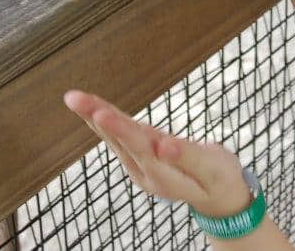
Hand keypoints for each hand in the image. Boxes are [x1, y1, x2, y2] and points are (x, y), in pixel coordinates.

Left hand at [63, 90, 251, 217]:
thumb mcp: (213, 170)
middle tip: (75, 98)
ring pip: (116, 138)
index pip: (141, 150)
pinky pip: (120, 136)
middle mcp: (146, 173)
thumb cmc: (219, 179)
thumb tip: (165, 145)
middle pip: (121, 141)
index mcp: (166, 177)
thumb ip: (189, 157)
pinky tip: (92, 108)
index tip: (102, 114)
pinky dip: (105, 120)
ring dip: (95, 116)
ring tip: (75, 99)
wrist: (217, 195)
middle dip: (99, 117)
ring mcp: (140, 167)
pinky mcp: (140, 157)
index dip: (122, 130)